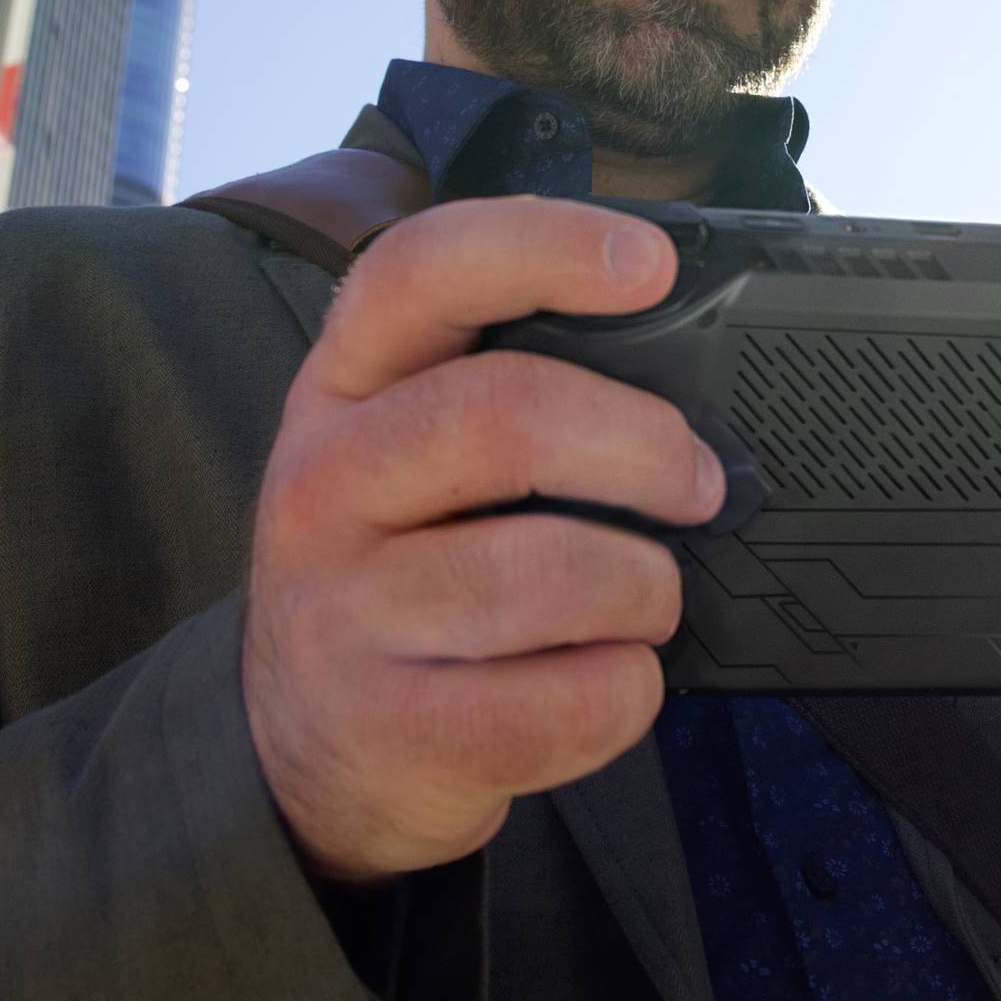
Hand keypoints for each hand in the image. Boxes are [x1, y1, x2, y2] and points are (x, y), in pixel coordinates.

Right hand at [239, 195, 723, 883]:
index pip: (420, 270)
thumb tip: (680, 348)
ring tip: (647, 599)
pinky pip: (565, 700)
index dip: (543, 245)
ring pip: (552, 572)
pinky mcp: (391, 729)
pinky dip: (626, 690)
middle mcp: (324, 485)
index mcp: (343, 388)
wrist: (304, 755)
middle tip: (697, 484)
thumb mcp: (403, 456)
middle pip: (507, 414)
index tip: (649, 265)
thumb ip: (501, 385)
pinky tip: (608, 679)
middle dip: (644, 446)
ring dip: (646, 588)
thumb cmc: (397, 576)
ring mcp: (344, 612)